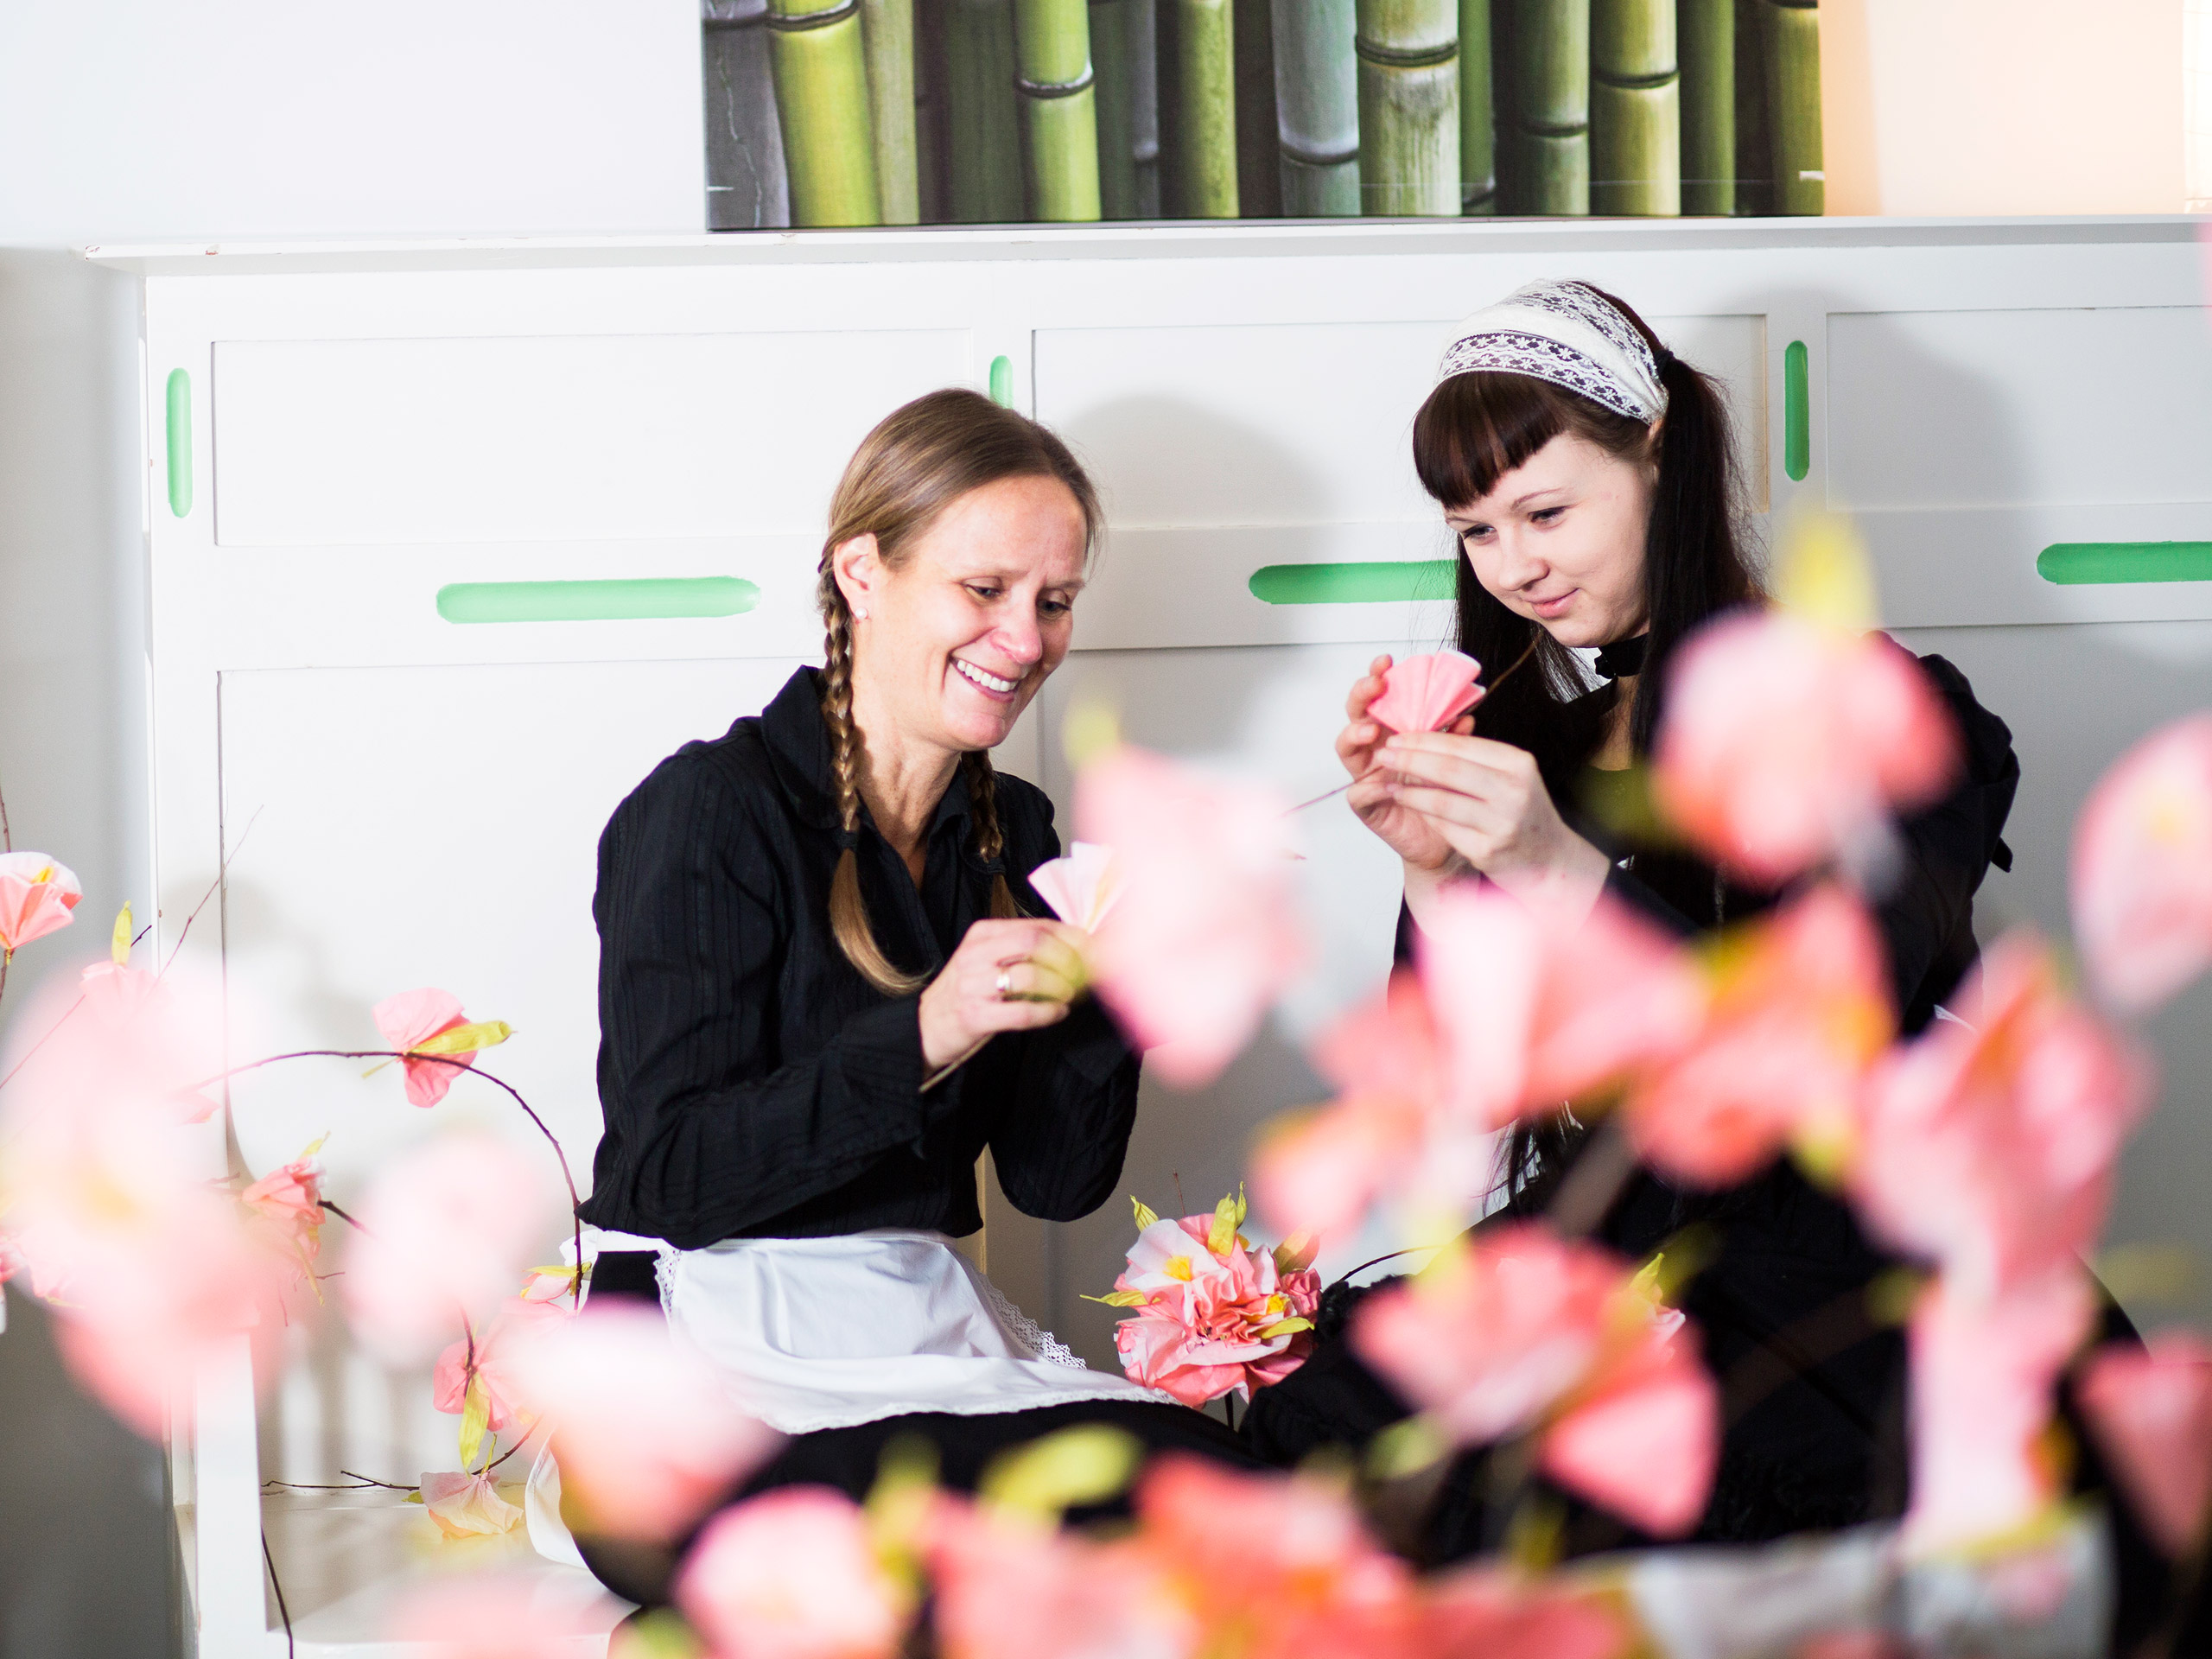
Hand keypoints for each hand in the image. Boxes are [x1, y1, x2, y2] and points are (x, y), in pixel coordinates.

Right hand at [918, 918, 1092, 1072]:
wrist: (926, 1026)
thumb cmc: (967, 991)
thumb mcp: (985, 958)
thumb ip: (1020, 949)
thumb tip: (1072, 945)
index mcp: (981, 934)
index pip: (1034, 927)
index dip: (1068, 937)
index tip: (1090, 947)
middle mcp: (975, 955)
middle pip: (1034, 943)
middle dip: (1067, 957)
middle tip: (1083, 971)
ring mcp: (973, 985)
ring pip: (1031, 976)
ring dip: (1059, 986)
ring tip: (1068, 994)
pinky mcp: (975, 1016)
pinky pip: (1023, 1012)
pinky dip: (1048, 1013)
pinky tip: (1058, 1012)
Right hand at [1336, 654, 1475, 873]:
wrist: (1445, 839)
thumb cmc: (1444, 796)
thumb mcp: (1451, 760)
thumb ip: (1451, 737)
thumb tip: (1465, 716)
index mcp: (1395, 732)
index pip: (1382, 699)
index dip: (1380, 678)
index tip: (1387, 661)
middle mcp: (1376, 749)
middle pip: (1357, 715)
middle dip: (1362, 696)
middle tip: (1375, 685)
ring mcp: (1367, 775)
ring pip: (1346, 748)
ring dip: (1355, 734)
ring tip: (1369, 729)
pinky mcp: (1367, 805)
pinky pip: (1357, 794)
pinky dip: (1367, 788)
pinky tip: (1380, 784)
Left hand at [1377, 730, 1610, 915]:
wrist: (1548, 858)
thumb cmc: (1521, 811)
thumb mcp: (1509, 776)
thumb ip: (1474, 758)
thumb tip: (1424, 738)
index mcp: (1517, 764)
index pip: (1461, 746)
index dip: (1424, 741)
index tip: (1397, 737)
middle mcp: (1513, 791)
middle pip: (1449, 770)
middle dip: (1410, 760)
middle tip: (1384, 755)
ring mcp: (1501, 823)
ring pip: (1442, 801)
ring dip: (1409, 791)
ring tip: (1388, 783)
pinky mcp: (1487, 850)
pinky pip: (1444, 828)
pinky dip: (1422, 814)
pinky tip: (1407, 806)